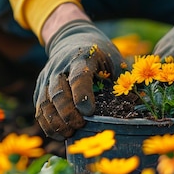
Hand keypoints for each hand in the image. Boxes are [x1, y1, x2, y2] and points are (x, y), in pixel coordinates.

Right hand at [34, 20, 122, 138]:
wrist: (71, 38)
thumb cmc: (99, 54)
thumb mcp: (114, 59)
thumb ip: (122, 80)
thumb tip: (134, 106)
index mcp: (82, 57)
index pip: (78, 77)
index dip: (82, 95)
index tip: (89, 112)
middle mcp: (60, 67)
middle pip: (58, 92)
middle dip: (68, 113)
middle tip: (80, 125)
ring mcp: (47, 77)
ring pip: (45, 102)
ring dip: (56, 121)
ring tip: (70, 133)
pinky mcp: (41, 87)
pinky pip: (39, 108)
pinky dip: (47, 124)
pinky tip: (59, 134)